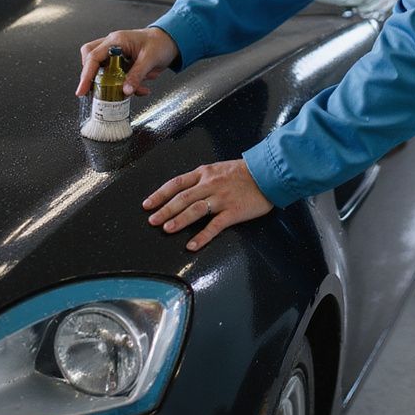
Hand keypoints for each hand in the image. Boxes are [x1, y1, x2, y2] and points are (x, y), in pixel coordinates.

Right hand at [76, 27, 178, 97]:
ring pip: (101, 69)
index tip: (82, 90)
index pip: (94, 57)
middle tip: (95, 91)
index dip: (85, 74)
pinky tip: (139, 89)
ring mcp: (116, 54)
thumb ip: (137, 75)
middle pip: (89, 59)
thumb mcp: (150, 59)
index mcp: (117, 41)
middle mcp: (112, 45)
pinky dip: (123, 86)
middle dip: (90, 76)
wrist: (171, 41)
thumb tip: (125, 91)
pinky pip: (115, 76)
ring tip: (121, 92)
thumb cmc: (160, 43)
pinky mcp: (121, 63)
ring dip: (108, 83)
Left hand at [143, 159, 273, 250]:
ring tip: (166, 229)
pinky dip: (202, 236)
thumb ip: (203, 179)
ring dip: (179, 220)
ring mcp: (221, 198)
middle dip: (164, 210)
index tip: (147, 204)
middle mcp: (210, 184)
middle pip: (182, 198)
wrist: (267, 173)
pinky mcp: (233, 211)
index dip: (160, 194)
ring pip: (195, 209)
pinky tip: (192, 245)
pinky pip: (215, 225)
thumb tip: (184, 191)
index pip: (176, 183)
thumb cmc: (244, 172)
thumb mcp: (219, 169)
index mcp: (204, 173)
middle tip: (151, 221)